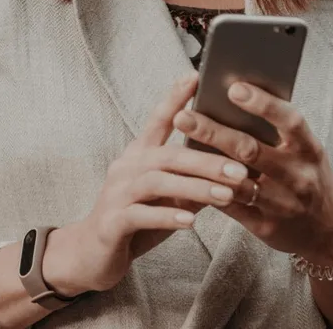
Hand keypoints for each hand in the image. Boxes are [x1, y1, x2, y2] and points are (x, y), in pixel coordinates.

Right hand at [55, 72, 248, 295]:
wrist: (91, 255)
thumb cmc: (137, 220)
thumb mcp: (167, 196)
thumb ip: (191, 180)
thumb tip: (231, 169)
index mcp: (139, 153)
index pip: (158, 119)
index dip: (175, 97)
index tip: (196, 76)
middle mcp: (126, 166)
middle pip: (168, 155)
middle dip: (206, 161)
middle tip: (240, 168)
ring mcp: (116, 193)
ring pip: (158, 182)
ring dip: (195, 188)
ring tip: (225, 195)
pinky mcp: (112, 222)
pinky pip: (141, 214)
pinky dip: (167, 216)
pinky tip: (191, 220)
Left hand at [173, 82, 332, 264]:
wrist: (330, 229)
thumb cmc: (308, 173)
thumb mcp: (304, 149)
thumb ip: (278, 128)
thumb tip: (234, 93)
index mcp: (309, 149)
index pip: (289, 120)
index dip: (263, 104)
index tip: (234, 87)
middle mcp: (298, 176)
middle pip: (251, 151)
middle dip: (214, 132)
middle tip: (183, 115)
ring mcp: (282, 204)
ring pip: (237, 182)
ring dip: (205, 165)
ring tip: (177, 148)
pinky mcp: (266, 227)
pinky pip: (231, 208)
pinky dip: (208, 191)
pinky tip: (187, 177)